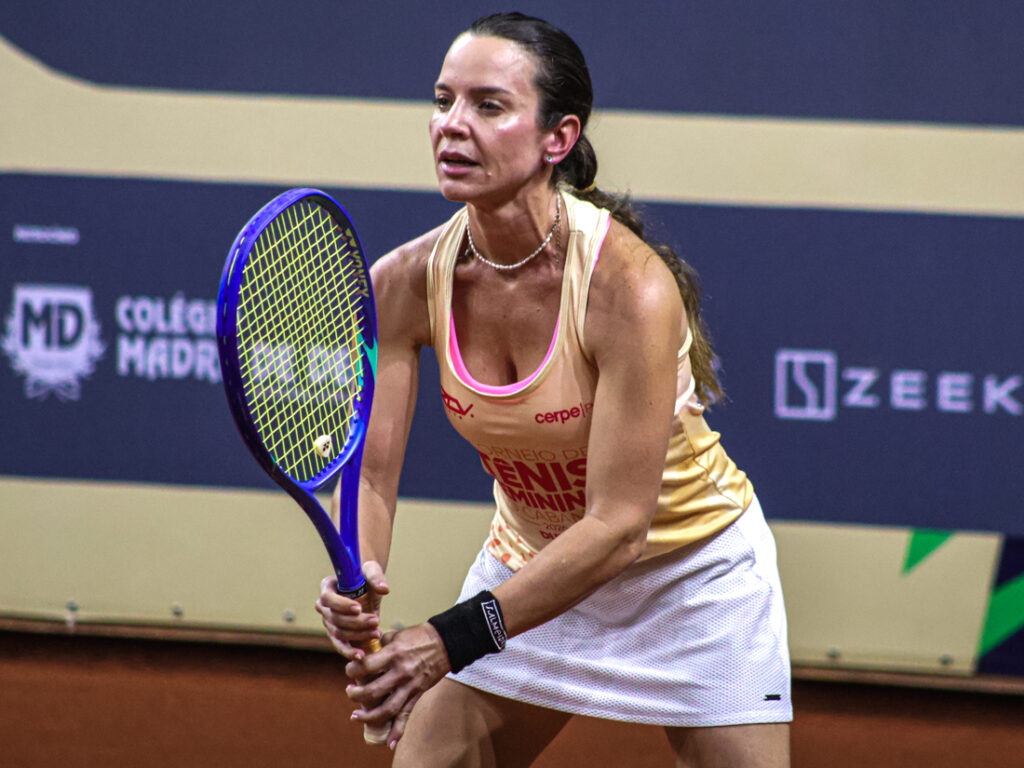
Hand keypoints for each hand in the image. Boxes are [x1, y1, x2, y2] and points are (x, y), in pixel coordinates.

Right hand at [316, 561, 389, 660]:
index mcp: (327, 587)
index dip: (341, 605)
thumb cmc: (366, 576)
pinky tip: (361, 656)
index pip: (328, 598)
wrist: (368, 588)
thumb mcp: (371, 570)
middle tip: (376, 620)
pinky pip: (340, 646)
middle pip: (335, 619)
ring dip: (358, 635)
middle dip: (356, 622)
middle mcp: (324, 606)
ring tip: (377, 632)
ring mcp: (329, 622)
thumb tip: (384, 589)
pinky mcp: (337, 634)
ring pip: (339, 633)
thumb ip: (376, 577)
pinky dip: (350, 652)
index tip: (359, 608)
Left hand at [345, 622, 450, 747]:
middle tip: (349, 692)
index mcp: (393, 654)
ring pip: (387, 708)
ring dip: (368, 716)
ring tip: (355, 716)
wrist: (445, 642)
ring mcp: (410, 686)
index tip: (350, 670)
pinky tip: (389, 743)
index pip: (366, 666)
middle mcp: (401, 672)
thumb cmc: (419, 636)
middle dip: (355, 695)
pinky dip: (398, 731)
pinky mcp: (417, 694)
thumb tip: (365, 653)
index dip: (353, 669)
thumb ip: (380, 645)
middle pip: (373, 691)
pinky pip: (407, 715)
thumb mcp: (396, 635)